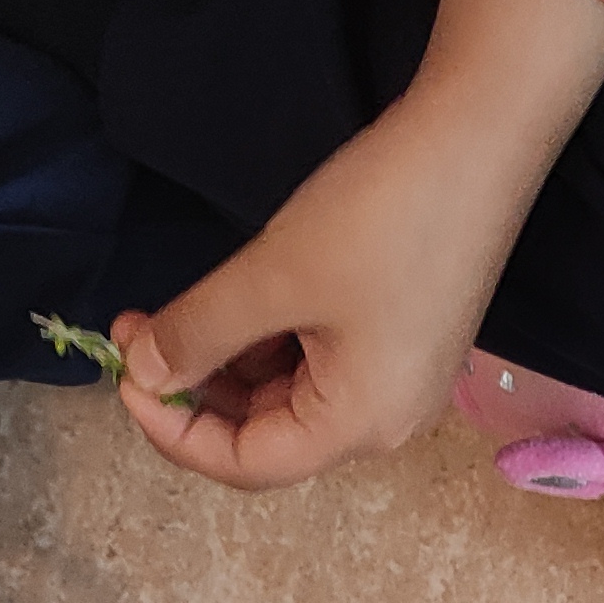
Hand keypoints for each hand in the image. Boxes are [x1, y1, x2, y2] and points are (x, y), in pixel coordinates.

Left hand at [117, 0, 603, 490]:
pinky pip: (319, 362)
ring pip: (288, 397)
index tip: (123, 373)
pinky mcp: (402, 338)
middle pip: (267, 435)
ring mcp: (399, 380)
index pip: (245, 464)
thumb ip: (199, 333)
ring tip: (174, 310)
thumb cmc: (381, 216)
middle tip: (136, 329)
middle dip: (195, 390)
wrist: (479, 138)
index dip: (173, 430)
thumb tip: (141, 370)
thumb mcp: (273, 276)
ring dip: (226, 361)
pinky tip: (236, 299)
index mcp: (359, 425)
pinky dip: (268, 341)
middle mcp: (386, 420)